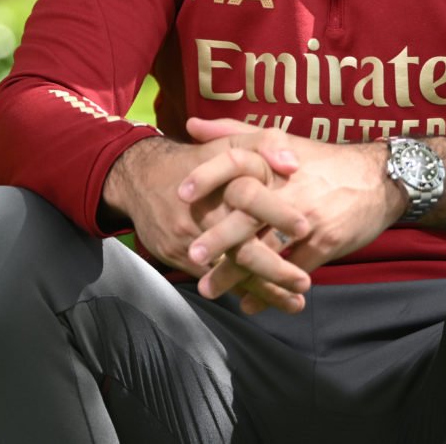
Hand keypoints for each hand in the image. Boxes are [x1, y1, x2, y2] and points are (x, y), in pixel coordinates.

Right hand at [102, 135, 307, 310]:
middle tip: (305, 281)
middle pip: (241, 244)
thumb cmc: (198, 159)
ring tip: (295, 301)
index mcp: (220, 181)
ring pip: (230, 268)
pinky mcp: (178, 256)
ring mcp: (189, 237)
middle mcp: (203, 211)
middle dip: (275, 267)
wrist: (140, 176)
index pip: (250, 197)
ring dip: (264, 288)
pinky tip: (267, 302)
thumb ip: (267, 143)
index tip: (305, 229)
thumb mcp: (231, 143)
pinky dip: (242, 291)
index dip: (278, 213)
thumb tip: (293, 165)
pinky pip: (213, 278)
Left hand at [180, 117, 406, 304]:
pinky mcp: (325, 243)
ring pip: (266, 250)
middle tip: (191, 256)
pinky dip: (269, 290)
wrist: (377, 179)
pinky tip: (249, 302)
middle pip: (247, 215)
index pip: (234, 164)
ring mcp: (306, 219)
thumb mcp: (280, 139)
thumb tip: (191, 126)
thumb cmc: (320, 161)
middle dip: (218, 239)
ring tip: (209, 288)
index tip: (179, 195)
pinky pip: (292, 271)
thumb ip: (232, 134)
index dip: (206, 178)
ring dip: (236, 273)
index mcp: (274, 162)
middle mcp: (288, 189)